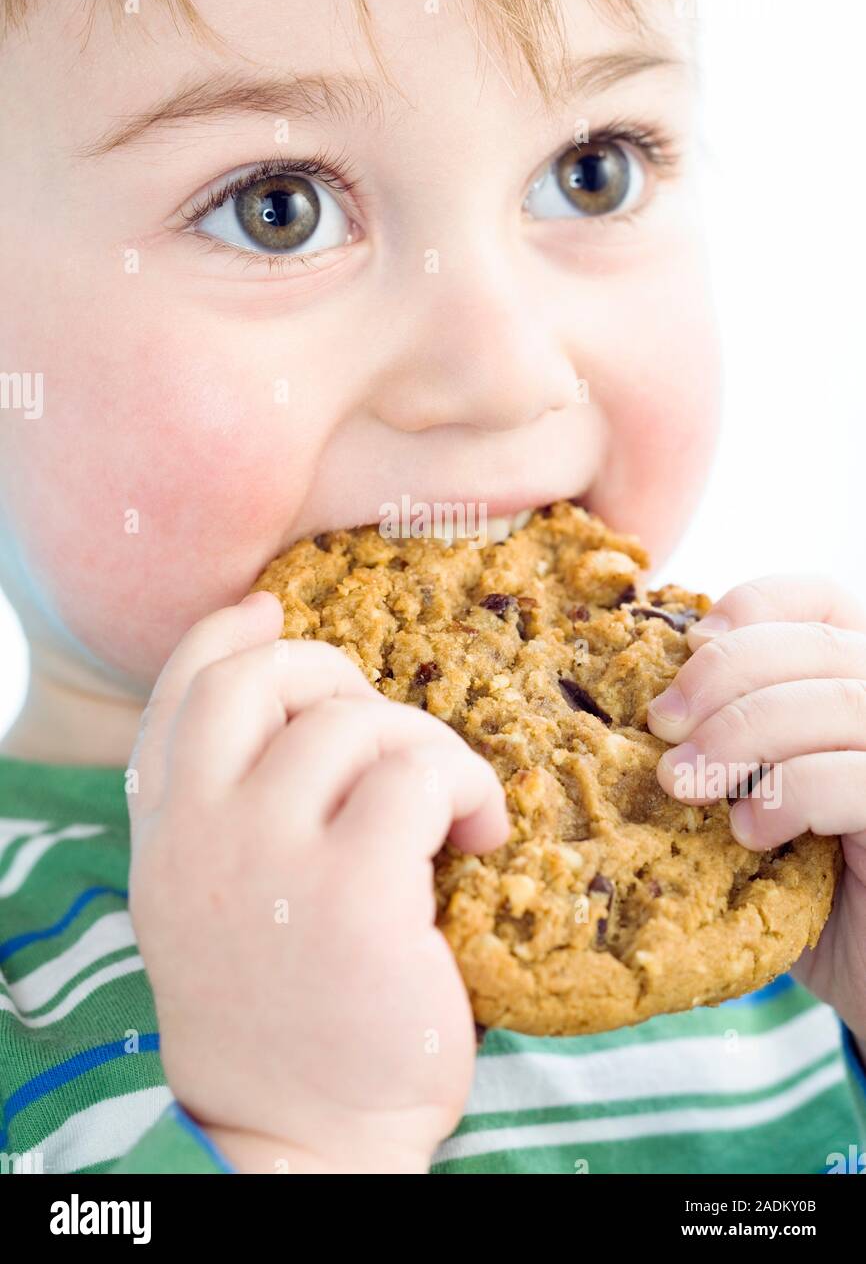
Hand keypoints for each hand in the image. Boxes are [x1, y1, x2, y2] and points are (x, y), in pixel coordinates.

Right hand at [127, 590, 507, 1172]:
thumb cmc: (284, 1020)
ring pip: (358, 720)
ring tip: (451, 811)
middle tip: (389, 726)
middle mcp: (202, 837)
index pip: (179, 694)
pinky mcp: (355, 892)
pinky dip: (466, 789)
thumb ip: (233, 811)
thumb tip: (292, 704)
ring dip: (425, 745)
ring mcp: (270, 858)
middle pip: (262, 680)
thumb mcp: (218, 908)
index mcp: (168, 839)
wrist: (304, 1144)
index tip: (271, 615)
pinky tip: (479, 840)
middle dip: (334, 671)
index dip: (226, 637)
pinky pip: (421, 775)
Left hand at [647, 574, 865, 1047]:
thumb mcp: (752, 791)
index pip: (817, 599)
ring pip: (834, 701)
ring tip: (686, 784)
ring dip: (741, 735)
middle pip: (816, 643)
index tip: (688, 641)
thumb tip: (634, 687)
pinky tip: (749, 832)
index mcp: (854, 678)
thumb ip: (720, 732)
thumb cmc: (799, 885)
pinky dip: (789, 794)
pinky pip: (852, 777)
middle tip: (661, 726)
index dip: (752, 605)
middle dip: (722, 675)